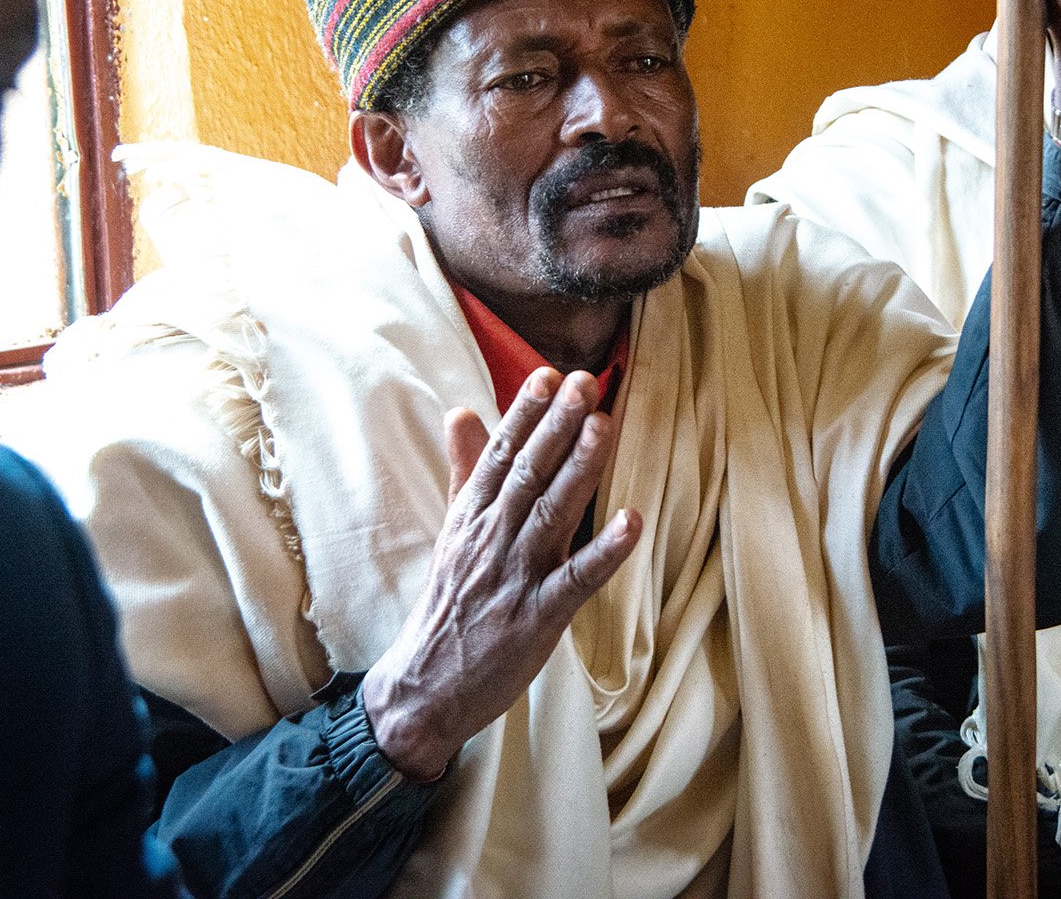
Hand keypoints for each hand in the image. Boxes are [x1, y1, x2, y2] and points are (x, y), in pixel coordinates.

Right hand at [362, 367, 642, 780]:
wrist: (427, 684)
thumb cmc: (450, 602)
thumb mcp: (452, 529)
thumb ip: (464, 470)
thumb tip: (461, 411)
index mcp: (472, 516)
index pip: (498, 455)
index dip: (524, 413)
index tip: (547, 374)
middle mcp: (492, 538)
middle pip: (527, 473)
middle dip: (556, 425)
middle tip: (583, 382)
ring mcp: (517, 576)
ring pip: (551, 513)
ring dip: (579, 469)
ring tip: (603, 426)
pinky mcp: (540, 616)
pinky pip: (577, 579)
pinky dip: (605, 551)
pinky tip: (633, 522)